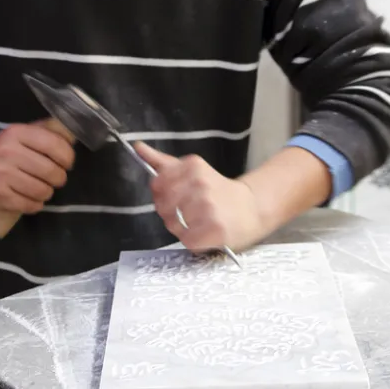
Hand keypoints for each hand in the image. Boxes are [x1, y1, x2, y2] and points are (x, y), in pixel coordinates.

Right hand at [0, 118, 74, 213]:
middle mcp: (8, 153)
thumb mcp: (23, 133)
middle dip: (59, 177)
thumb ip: (46, 132)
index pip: (54, 144)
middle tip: (56, 178)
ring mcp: (2, 175)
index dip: (67, 156)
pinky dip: (36, 204)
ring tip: (43, 188)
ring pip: (42, 190)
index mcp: (17, 133)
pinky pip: (30, 205)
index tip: (67, 163)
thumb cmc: (6, 150)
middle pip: (50, 171)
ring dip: (48, 192)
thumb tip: (72, 137)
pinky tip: (32, 198)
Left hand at [134, 142, 269, 253]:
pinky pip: (187, 240)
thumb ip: (162, 162)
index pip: (157, 184)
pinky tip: (205, 233)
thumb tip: (138, 147)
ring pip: (173, 224)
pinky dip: (193, 241)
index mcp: (192, 166)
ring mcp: (208, 206)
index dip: (162, 195)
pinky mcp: (215, 229)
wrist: (251, 208)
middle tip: (189, 213)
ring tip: (199, 222)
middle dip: (170, 214)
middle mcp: (200, 183)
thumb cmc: (217, 191)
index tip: (176, 197)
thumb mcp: (191, 170)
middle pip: (163, 206)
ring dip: (182, 229)